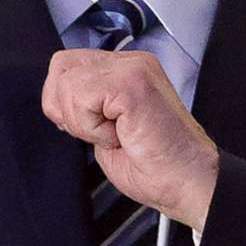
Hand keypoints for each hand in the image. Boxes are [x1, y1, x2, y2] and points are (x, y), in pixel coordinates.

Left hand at [41, 47, 220, 231]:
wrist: (188, 183)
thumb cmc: (156, 167)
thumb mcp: (106, 129)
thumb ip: (85, 106)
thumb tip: (57, 100)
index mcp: (125, 70)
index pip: (66, 66)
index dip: (64, 102)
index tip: (89, 128)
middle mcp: (130, 62)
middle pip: (61, 66)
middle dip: (66, 108)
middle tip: (99, 132)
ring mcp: (132, 68)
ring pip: (68, 84)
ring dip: (84, 122)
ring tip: (117, 135)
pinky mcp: (132, 82)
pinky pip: (82, 96)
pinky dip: (93, 127)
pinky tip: (120, 135)